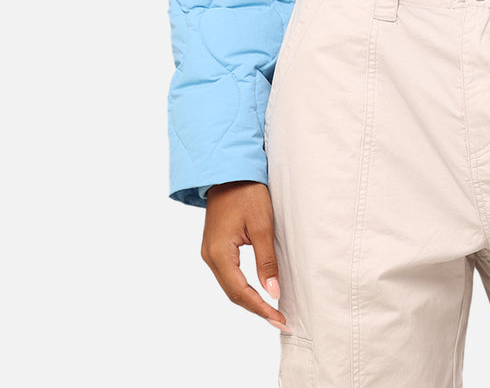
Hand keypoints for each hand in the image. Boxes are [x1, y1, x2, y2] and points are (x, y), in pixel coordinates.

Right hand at [201, 181, 286, 330]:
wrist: (230, 170)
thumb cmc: (247, 192)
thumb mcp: (262, 225)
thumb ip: (266, 261)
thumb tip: (273, 292)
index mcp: (219, 253)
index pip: (240, 292)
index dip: (260, 308)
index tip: (279, 319)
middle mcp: (210, 256)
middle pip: (233, 292)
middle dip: (256, 308)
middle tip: (279, 319)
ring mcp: (211, 252)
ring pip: (230, 285)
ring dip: (250, 298)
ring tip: (272, 310)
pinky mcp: (216, 247)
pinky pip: (229, 274)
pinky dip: (244, 286)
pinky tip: (258, 290)